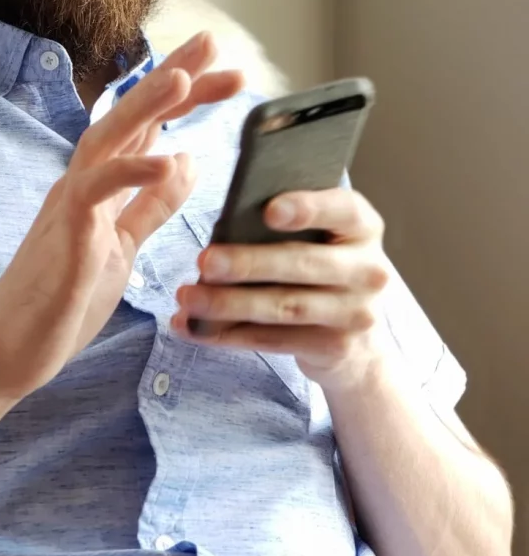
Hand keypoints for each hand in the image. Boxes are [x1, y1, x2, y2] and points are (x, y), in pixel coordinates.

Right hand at [0, 32, 243, 404]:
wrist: (7, 352)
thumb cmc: (60, 301)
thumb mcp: (121, 249)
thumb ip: (150, 207)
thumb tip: (185, 161)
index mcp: (101, 187)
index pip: (149, 129)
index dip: (185, 97)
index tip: (226, 73)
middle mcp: (84, 183)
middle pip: (130, 116)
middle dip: (173, 77)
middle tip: (214, 42)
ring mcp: (70, 204)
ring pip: (108, 139)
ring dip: (147, 105)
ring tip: (185, 75)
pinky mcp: (64, 234)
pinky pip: (97, 192)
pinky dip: (132, 172)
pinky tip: (170, 157)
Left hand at [172, 188, 392, 392]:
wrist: (358, 340)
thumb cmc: (321, 266)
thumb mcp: (320, 237)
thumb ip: (287, 223)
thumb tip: (226, 222)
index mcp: (362, 226)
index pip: (342, 209)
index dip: (307, 208)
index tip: (269, 210)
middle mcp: (368, 270)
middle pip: (302, 263)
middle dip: (248, 263)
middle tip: (205, 260)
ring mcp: (355, 312)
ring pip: (284, 306)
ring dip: (229, 303)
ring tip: (188, 297)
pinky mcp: (333, 347)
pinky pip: (273, 340)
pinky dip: (228, 334)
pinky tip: (193, 327)